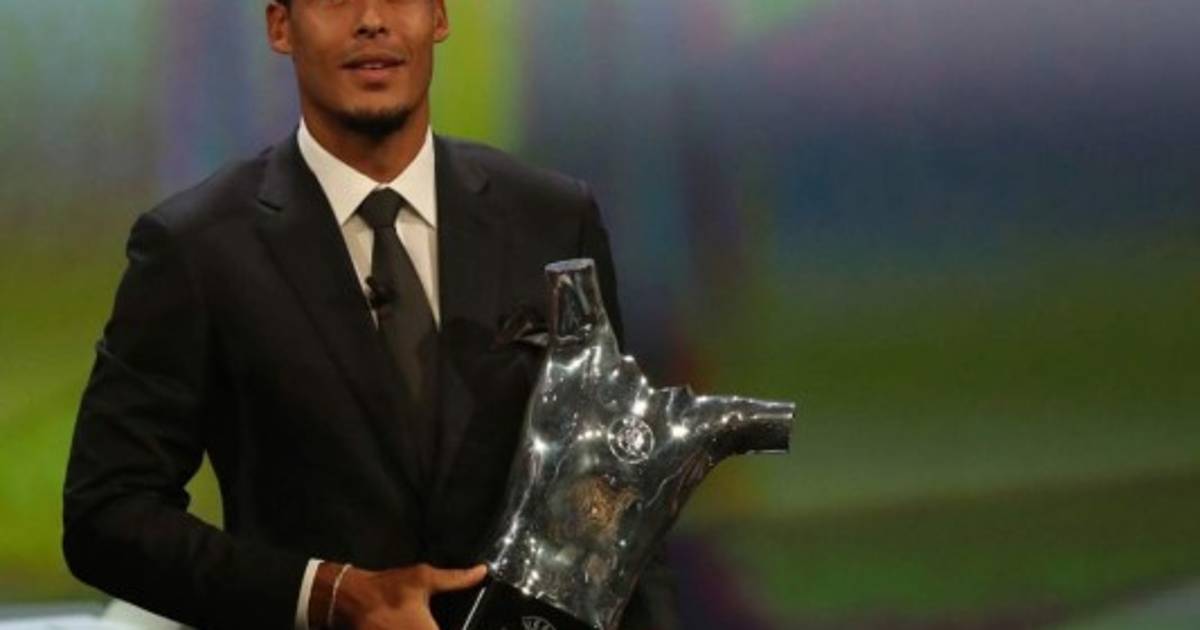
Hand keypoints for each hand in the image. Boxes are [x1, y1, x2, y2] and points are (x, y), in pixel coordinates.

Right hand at [310, 561, 487, 629]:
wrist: (351, 599)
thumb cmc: (390, 588)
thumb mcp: (423, 578)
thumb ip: (455, 579)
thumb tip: (482, 571)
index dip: (463, 628)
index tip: (471, 623)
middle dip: (433, 629)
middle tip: (430, 621)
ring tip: (421, 623)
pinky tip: (411, 626)